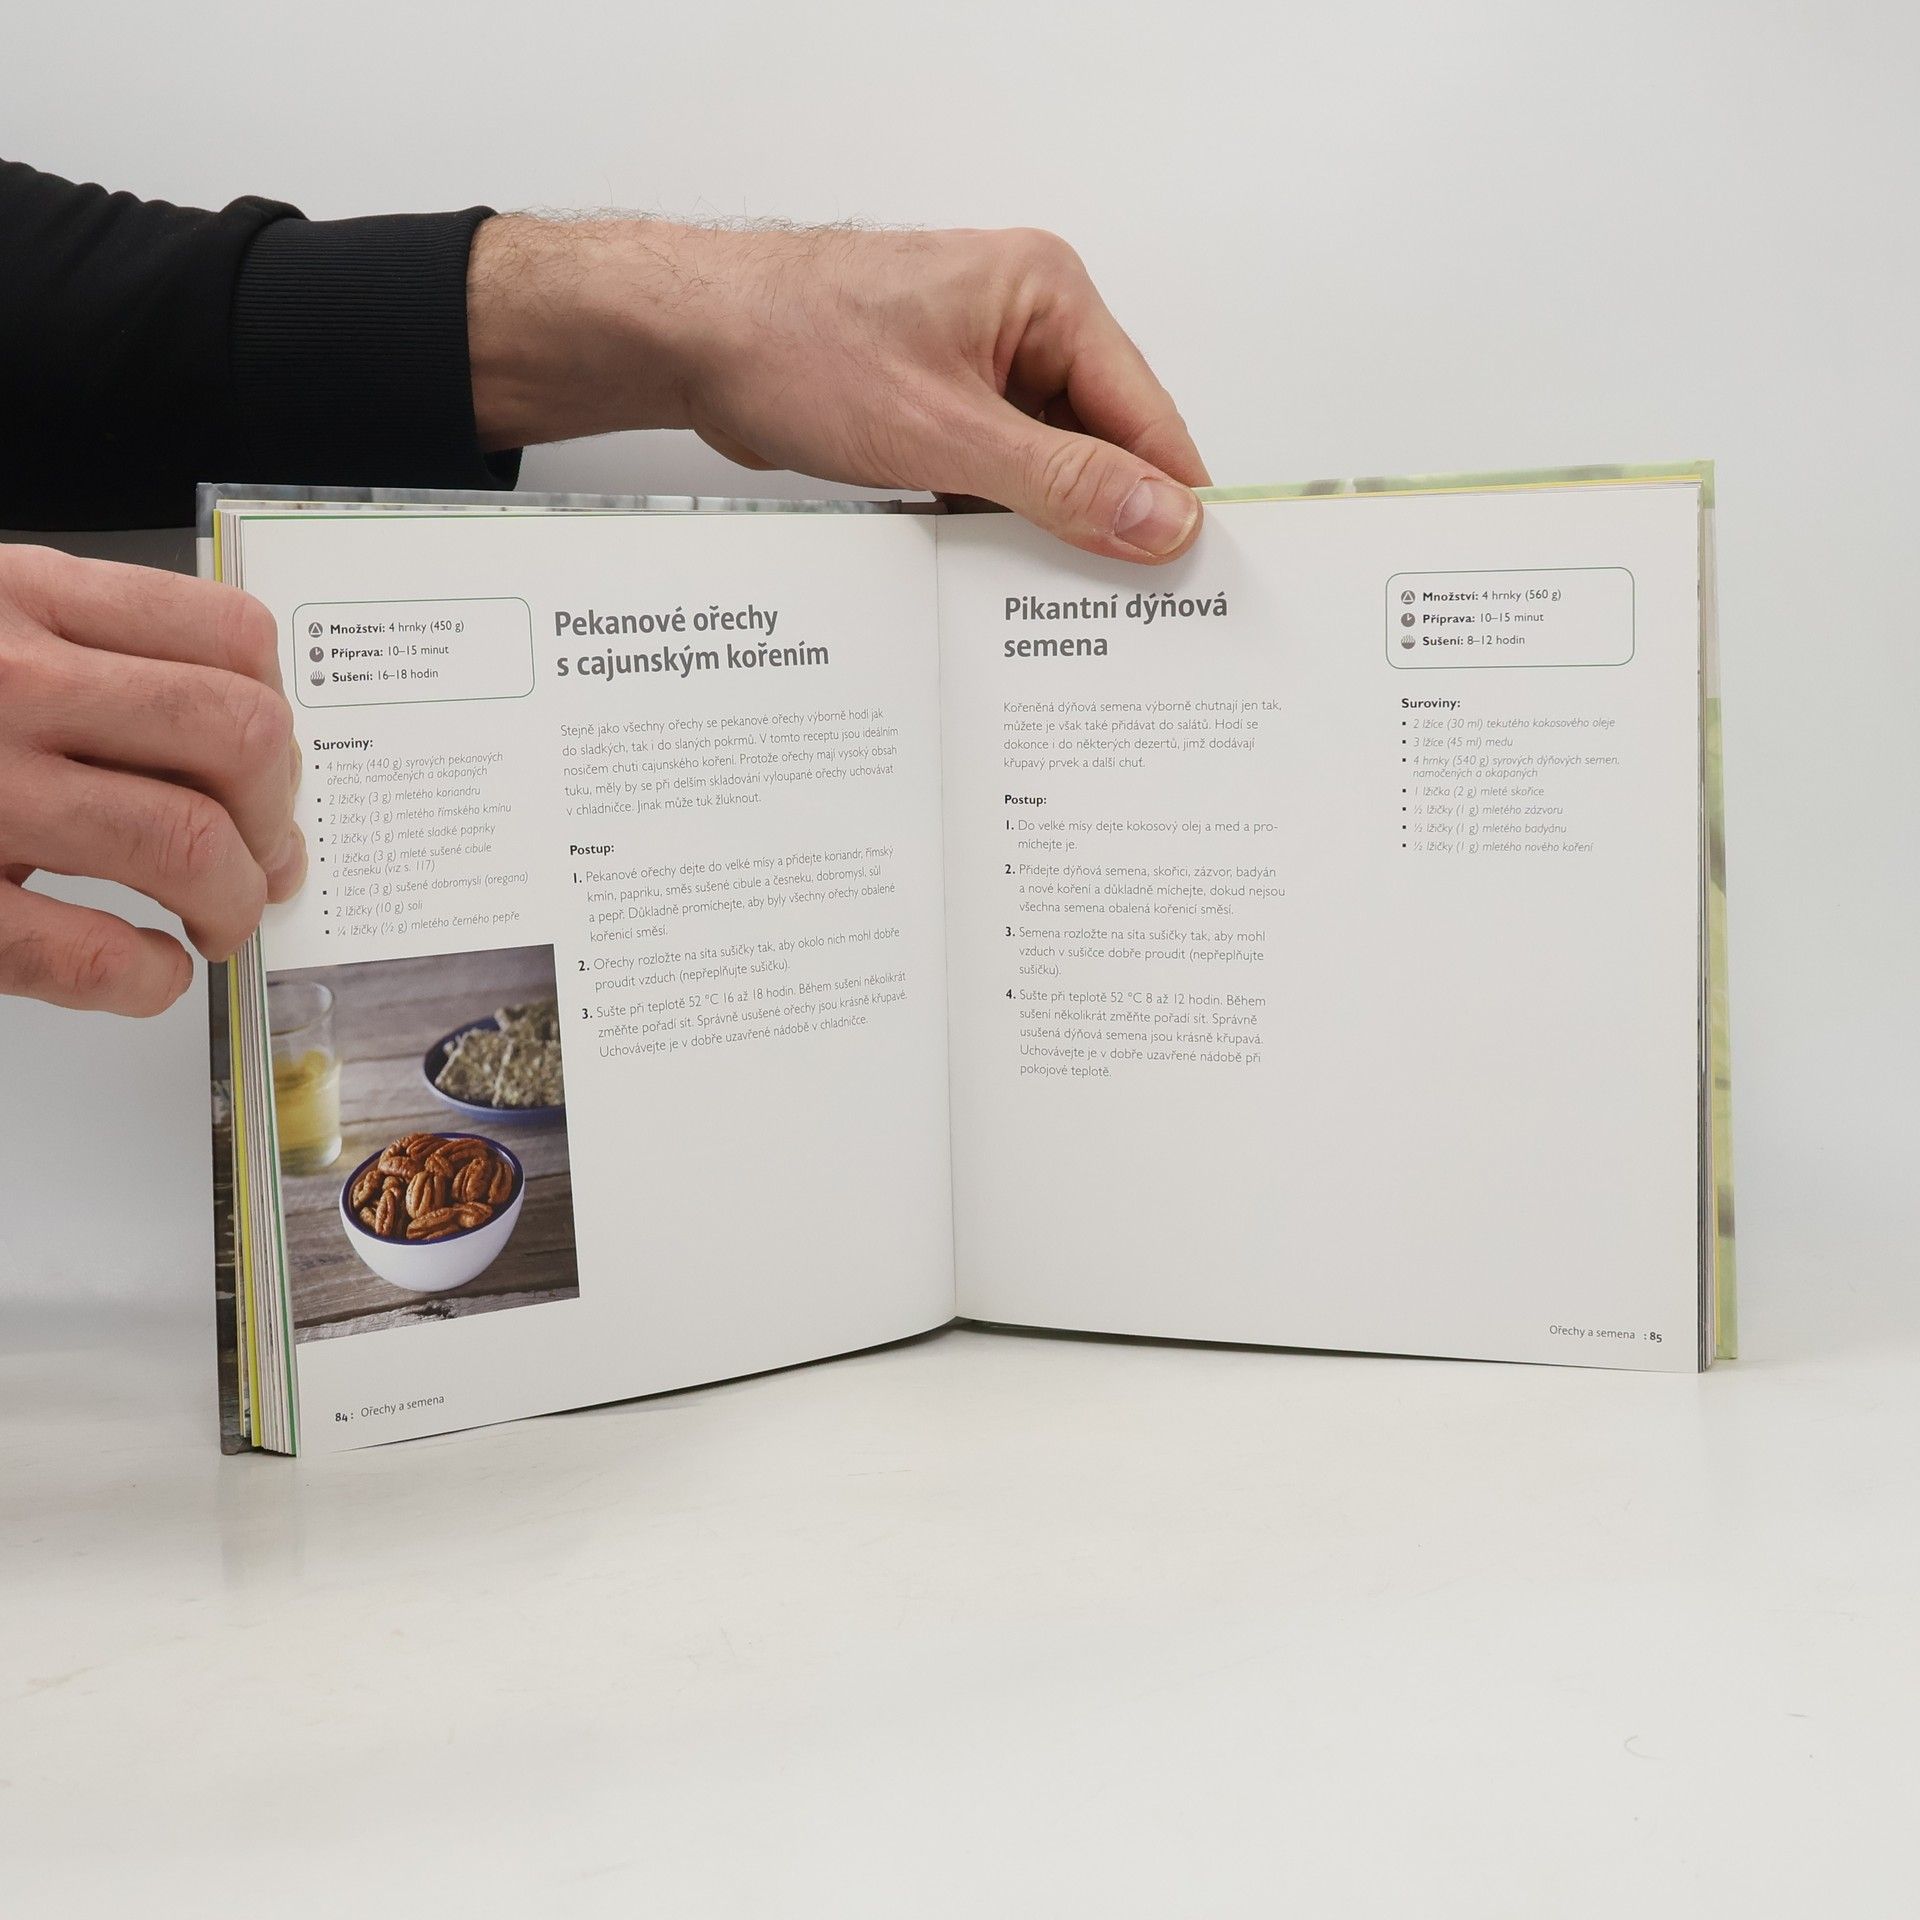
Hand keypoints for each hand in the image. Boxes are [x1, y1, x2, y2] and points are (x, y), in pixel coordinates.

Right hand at [0, 546, 302, 1014]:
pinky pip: (89, 953)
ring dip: (232, 904)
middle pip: (237, 739)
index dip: (280, 721)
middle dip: (273, 819)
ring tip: (213, 924)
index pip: (230, 639)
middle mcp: (2, 680)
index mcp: (19, 599)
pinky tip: (147, 971)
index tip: (268, 779)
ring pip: (186, 844)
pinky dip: (149, 979)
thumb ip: (91, 663)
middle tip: (257, 862)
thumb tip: (246, 766)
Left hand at [469, 219, 1210, 561]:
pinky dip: (996, 516)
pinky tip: (994, 570)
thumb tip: (1162, 518)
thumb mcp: (947, 433)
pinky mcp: (940, 397)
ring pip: (1047, 463)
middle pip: (1103, 441)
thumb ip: (1063, 483)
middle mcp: (1025, 319)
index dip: (1171, 498)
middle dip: (1107, 519)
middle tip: (1126, 607)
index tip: (1193, 576)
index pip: (1146, 413)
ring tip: (1056, 598)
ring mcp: (980, 359)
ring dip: (1045, 524)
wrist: (690, 340)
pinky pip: (996, 468)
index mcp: (1048, 295)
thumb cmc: (795, 346)